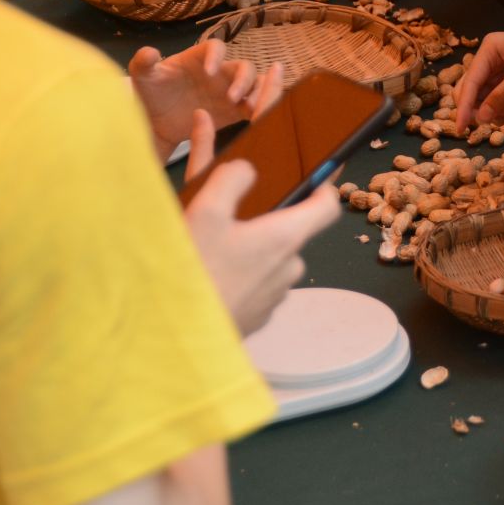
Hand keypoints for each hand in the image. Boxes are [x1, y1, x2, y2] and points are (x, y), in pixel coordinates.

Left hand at [130, 42, 280, 162]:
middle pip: (244, 67)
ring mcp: (229, 91)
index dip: (216, 56)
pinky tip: (255, 119)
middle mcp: (219, 72)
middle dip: (243, 79)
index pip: (216, 47)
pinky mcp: (234, 111)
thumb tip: (150, 53)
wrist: (157, 122)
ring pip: (254, 85)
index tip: (209, 72)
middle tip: (232, 97)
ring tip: (250, 109)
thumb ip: (143, 63)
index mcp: (199, 58)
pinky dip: (259, 110)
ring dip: (257, 93)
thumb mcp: (143, 77)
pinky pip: (253, 106)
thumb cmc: (152, 93)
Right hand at [182, 110, 342, 334]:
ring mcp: (274, 297)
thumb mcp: (205, 212)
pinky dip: (238, 276)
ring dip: (248, 251)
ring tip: (212, 249)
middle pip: (289, 234)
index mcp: (285, 238)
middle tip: (230, 214)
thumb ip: (231, 179)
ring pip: (268, 261)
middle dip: (265, 221)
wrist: (176, 336)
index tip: (312, 176)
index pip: (327, 207)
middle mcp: (288, 269)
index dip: (322, 186)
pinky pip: (254, 285)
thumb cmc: (195, 273)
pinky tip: (210, 275)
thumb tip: (246, 168)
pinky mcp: (256, 317)